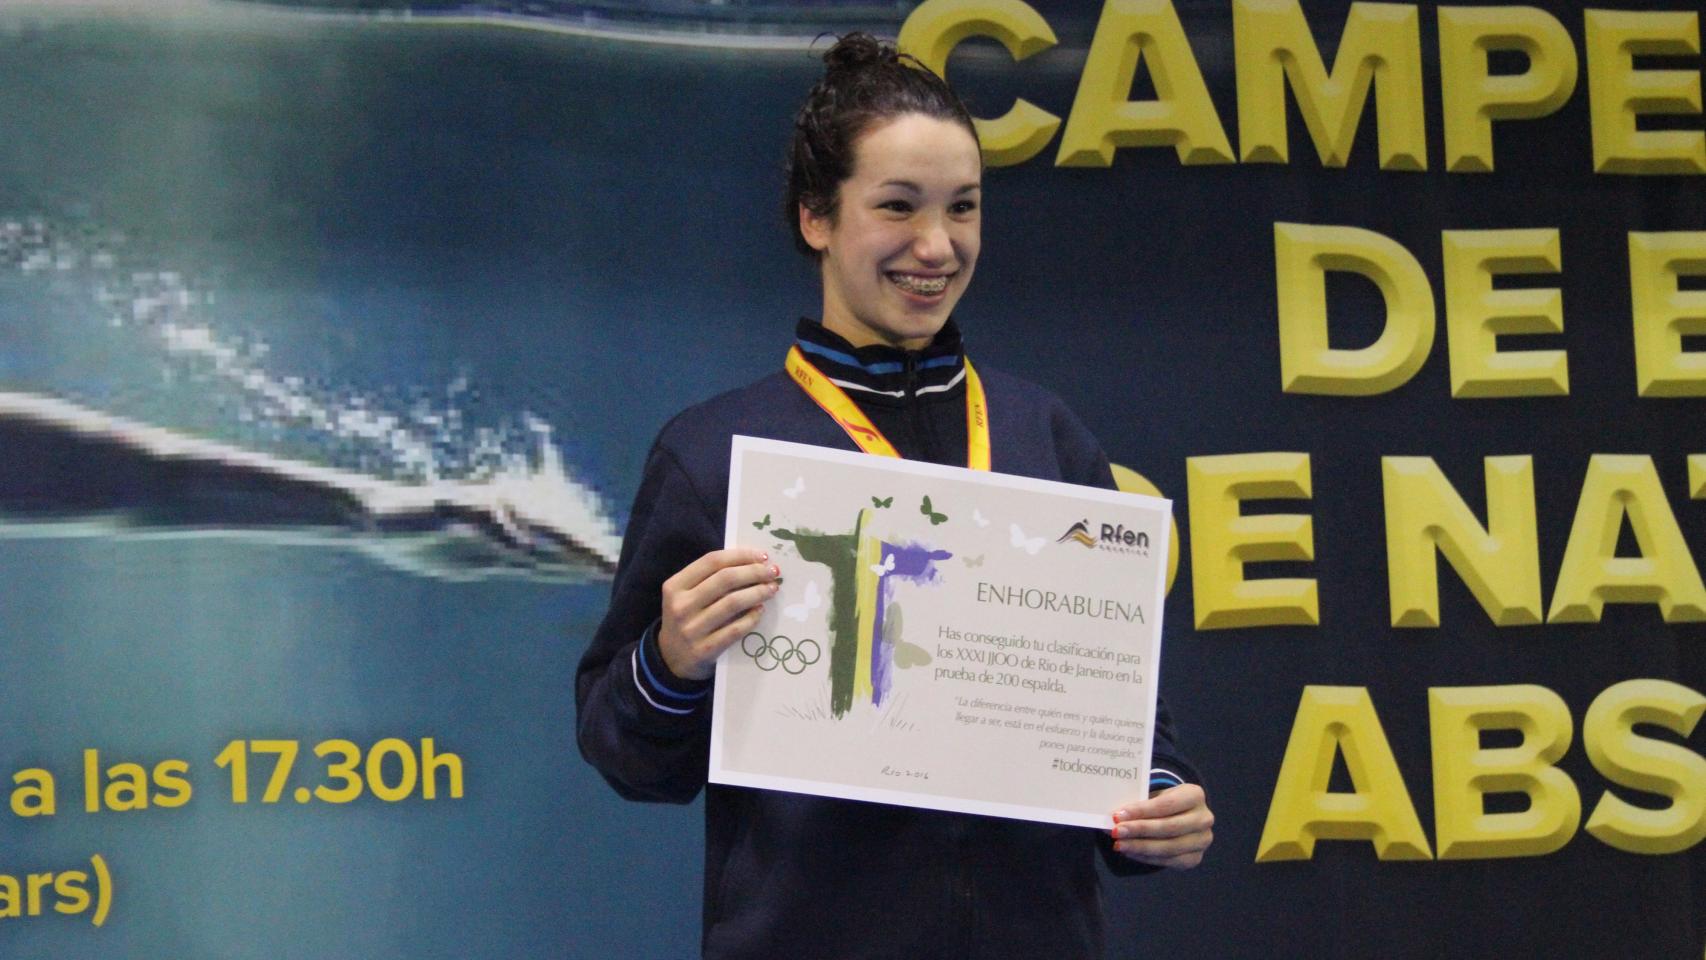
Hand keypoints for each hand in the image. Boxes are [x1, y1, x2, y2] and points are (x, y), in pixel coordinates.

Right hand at [658, 548, 780, 680]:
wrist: (672, 659)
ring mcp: (691, 629)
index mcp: (675, 586)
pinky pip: (735, 629)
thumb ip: (709, 579)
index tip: (762, 556)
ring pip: (733, 603)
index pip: (711, 561)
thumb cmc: (687, 620)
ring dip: (757, 592)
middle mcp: (680, 606)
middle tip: (773, 571)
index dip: (740, 555)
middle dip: (754, 572)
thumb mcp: (686, 596)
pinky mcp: (705, 650)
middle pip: (725, 579)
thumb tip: (752, 562)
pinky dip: (752, 617)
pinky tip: (761, 610)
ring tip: (772, 588)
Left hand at [1110, 783, 1212, 868]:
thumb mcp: (1156, 795)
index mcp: (1195, 795)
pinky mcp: (1195, 858)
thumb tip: (1115, 816)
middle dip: (1139, 830)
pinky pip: (1168, 861)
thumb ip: (1139, 804)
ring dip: (1140, 847)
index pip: (1166, 805)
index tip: (1118, 815)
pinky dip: (1146, 857)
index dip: (1141, 811)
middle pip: (1169, 827)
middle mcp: (1204, 818)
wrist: (1183, 815)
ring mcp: (1202, 840)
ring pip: (1169, 847)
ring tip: (1119, 844)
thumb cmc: (1164, 802)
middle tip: (1116, 832)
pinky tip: (1130, 852)